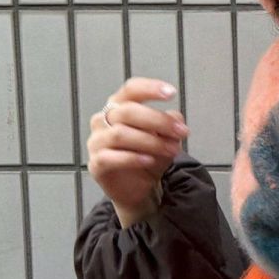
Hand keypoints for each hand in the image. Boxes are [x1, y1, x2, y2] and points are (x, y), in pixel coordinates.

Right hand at [87, 77, 188, 227]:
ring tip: (172, 150)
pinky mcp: (96, 164)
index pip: (131, 90)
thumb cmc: (148, 158)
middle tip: (181, 132)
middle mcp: (103, 120)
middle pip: (127, 111)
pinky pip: (111, 157)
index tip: (171, 93)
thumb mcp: (166, 139)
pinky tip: (149, 160)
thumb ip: (170, 125)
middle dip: (158, 121)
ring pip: (120, 134)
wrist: (138, 190)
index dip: (150, 88)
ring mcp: (97, 141)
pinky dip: (133, 157)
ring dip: (150, 141)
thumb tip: (175, 117)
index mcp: (119, 107)